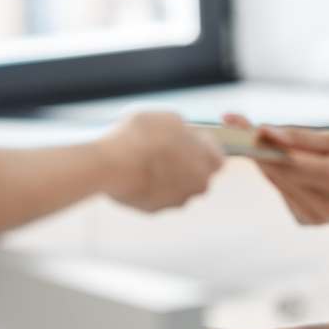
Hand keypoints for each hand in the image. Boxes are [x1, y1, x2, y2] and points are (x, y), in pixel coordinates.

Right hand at [98, 111, 223, 212]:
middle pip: (198, 175)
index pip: (217, 159)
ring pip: (177, 187)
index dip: (204, 148)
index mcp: (207, 163)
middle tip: (167, 149)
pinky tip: (135, 172)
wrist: (110, 163)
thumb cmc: (142, 136)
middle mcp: (196, 186)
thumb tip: (184, 133)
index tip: (191, 141)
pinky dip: (150, 186)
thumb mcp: (169, 119)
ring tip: (147, 159)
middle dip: (187, 163)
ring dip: (168, 175)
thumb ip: (184, 130)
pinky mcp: (153, 210)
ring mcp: (175, 201)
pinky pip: (157, 196)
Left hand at [221, 114, 328, 227]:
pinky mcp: (306, 222)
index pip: (288, 159)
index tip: (236, 123)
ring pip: (276, 181)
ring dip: (267, 160)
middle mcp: (323, 204)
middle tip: (234, 121)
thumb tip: (263, 132)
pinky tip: (297, 170)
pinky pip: (283, 192)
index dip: (261, 141)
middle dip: (255, 146)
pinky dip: (283, 177)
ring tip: (264, 140)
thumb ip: (301, 138)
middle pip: (277, 171)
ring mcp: (313, 218)